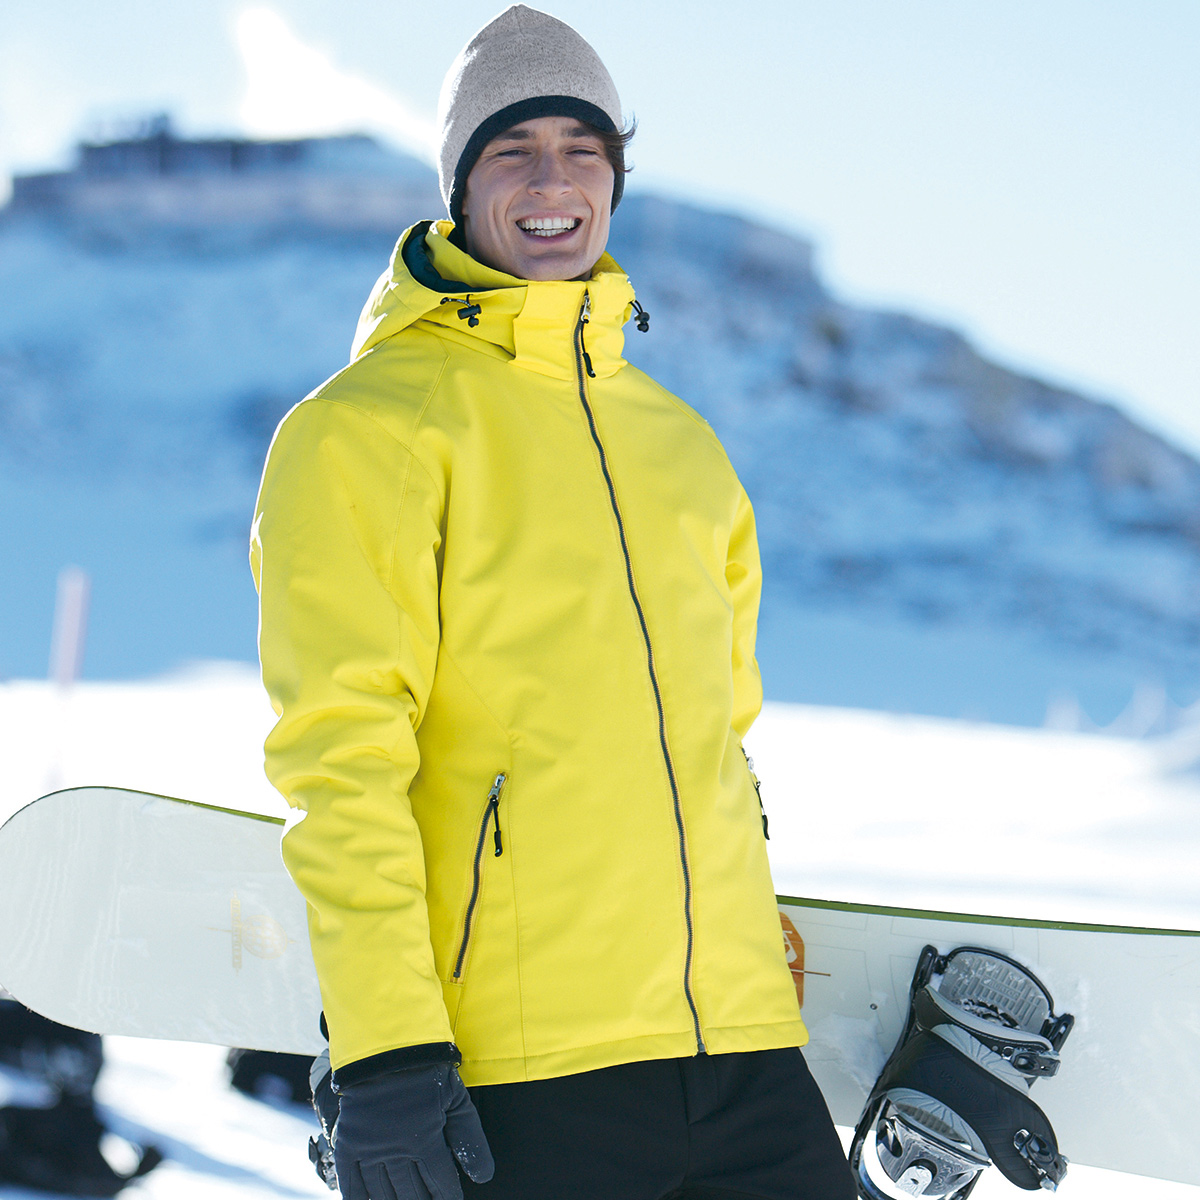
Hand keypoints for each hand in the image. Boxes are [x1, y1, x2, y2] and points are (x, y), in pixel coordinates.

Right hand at [332, 1063, 494, 1198]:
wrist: (386, 1048)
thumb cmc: (427, 1071)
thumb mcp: (457, 1100)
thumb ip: (470, 1140)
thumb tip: (484, 1177)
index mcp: (426, 1141)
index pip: (440, 1183)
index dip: (448, 1196)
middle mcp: (397, 1152)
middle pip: (412, 1194)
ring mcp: (370, 1150)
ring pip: (384, 1193)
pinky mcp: (349, 1143)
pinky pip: (350, 1182)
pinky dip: (358, 1197)